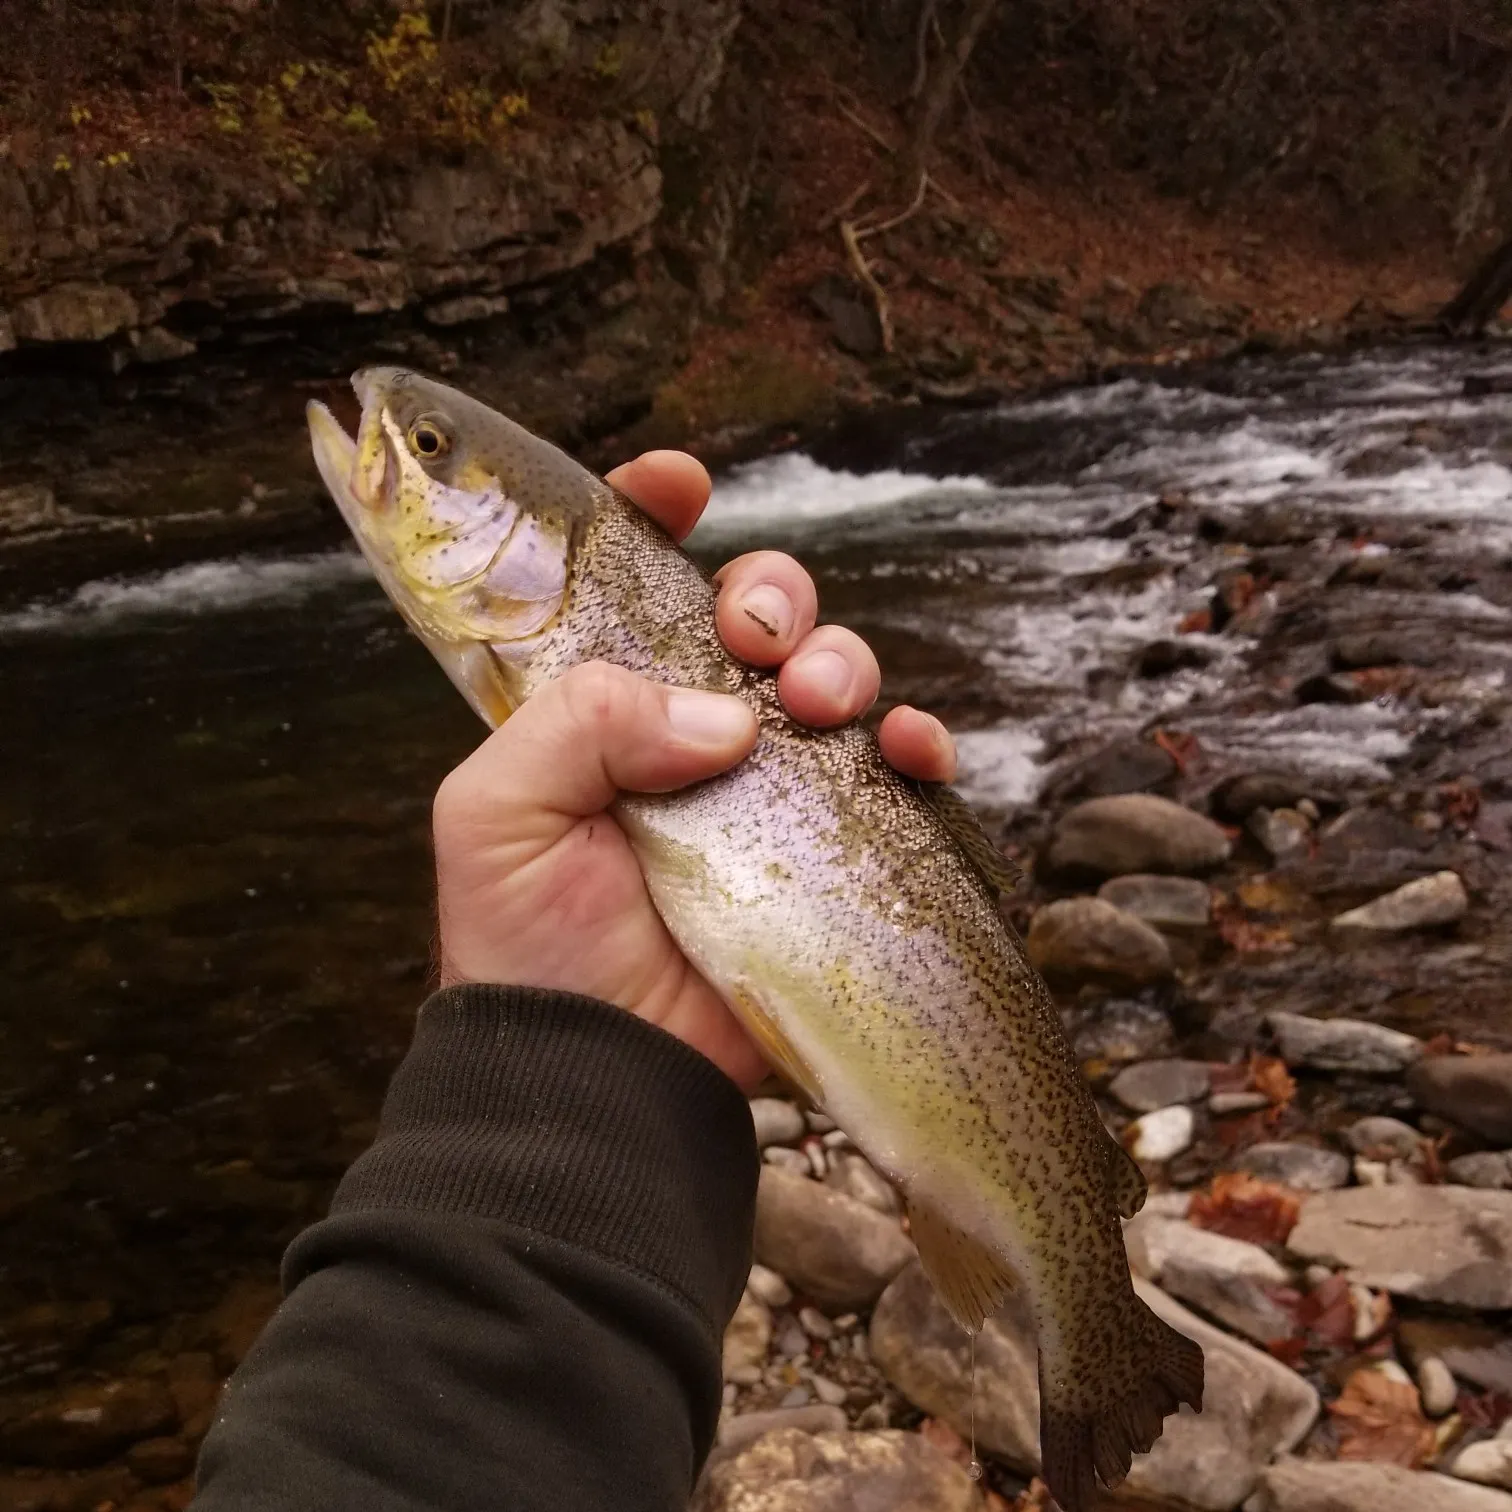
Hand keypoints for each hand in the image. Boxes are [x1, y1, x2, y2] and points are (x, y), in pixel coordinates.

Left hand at [432, 450, 957, 1090]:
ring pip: (833, 679)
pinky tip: (909, 753)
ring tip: (820, 706)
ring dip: (844, 662)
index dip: (657, 515)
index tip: (681, 484)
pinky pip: (896, 776)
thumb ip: (581, 719)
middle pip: (756, 616)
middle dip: (773, 598)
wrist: (597, 1074)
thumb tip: (725, 715)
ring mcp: (768, 789)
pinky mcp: (831, 849)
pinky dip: (918, 747)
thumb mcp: (495, 810)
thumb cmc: (525, 945)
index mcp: (601, 706)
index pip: (632, 583)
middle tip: (759, 643)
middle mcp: (689, 732)